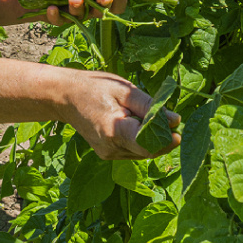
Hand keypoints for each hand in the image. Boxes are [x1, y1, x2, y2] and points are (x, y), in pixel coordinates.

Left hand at [45, 0, 127, 25]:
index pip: (117, 2)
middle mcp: (89, 6)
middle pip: (102, 11)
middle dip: (105, 4)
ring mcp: (73, 12)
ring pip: (80, 15)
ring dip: (79, 7)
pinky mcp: (57, 16)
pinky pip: (58, 20)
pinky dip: (55, 15)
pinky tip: (51, 8)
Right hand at [60, 69, 180, 160]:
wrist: (65, 97)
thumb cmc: (95, 88)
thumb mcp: (124, 90)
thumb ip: (150, 107)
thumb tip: (175, 121)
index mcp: (114, 131)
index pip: (148, 144)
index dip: (166, 140)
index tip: (177, 129)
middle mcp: (111, 148)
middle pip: (148, 151)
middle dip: (162, 138)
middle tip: (169, 120)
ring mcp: (108, 154)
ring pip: (142, 153)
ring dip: (152, 139)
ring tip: (149, 117)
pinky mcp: (107, 155)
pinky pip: (132, 151)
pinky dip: (140, 140)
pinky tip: (136, 124)